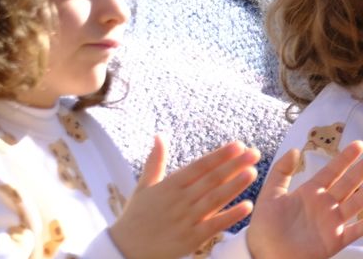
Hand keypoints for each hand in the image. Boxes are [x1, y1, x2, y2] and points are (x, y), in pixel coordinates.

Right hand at [107, 137, 257, 258]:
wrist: (128, 247)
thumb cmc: (137, 214)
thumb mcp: (144, 185)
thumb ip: (155, 161)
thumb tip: (160, 136)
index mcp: (169, 185)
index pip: (199, 166)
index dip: (219, 155)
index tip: (237, 145)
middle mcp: (179, 200)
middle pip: (211, 179)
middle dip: (233, 165)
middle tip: (253, 154)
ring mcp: (186, 219)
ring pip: (215, 199)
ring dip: (235, 186)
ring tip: (252, 172)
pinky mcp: (192, 238)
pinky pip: (215, 225)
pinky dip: (231, 216)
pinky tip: (247, 206)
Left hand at [246, 142, 362, 258]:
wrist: (265, 252)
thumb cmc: (265, 224)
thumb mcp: (271, 193)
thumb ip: (281, 171)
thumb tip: (294, 149)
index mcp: (309, 192)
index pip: (331, 172)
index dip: (344, 159)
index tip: (357, 145)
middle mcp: (324, 205)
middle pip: (348, 184)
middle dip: (360, 171)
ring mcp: (332, 222)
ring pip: (356, 204)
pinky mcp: (335, 239)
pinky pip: (356, 230)